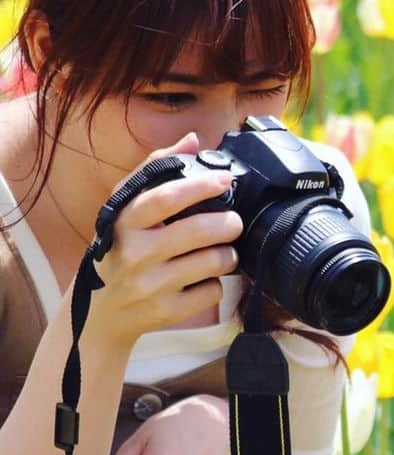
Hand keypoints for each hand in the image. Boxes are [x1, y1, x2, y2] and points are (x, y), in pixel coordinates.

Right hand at [88, 133, 243, 348]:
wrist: (98, 314)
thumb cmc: (118, 251)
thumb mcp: (124, 211)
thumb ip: (155, 171)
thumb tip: (192, 140)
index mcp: (123, 222)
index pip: (164, 198)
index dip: (199, 186)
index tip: (224, 180)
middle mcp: (134, 253)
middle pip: (199, 231)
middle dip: (228, 223)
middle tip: (233, 222)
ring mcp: (149, 285)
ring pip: (213, 261)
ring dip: (228, 254)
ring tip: (222, 251)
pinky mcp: (165, 311)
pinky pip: (212, 291)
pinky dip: (217, 284)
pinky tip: (205, 279)